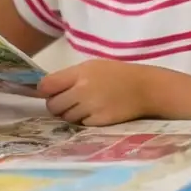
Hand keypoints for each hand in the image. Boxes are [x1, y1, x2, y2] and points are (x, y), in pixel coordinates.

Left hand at [38, 59, 156, 125]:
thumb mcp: (92, 66)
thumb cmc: (117, 74)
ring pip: (66, 117)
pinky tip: (93, 113)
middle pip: (53, 105)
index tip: (49, 92)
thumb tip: (47, 88)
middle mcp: (82, 91)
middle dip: (56, 105)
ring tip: (82, 107)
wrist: (145, 88)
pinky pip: (81, 124)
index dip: (45, 90)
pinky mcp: (100, 122)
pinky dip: (83, 120)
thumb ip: (69, 76)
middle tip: (66, 102)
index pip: (47, 85)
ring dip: (69, 114)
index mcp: (79, 74)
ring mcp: (91, 108)